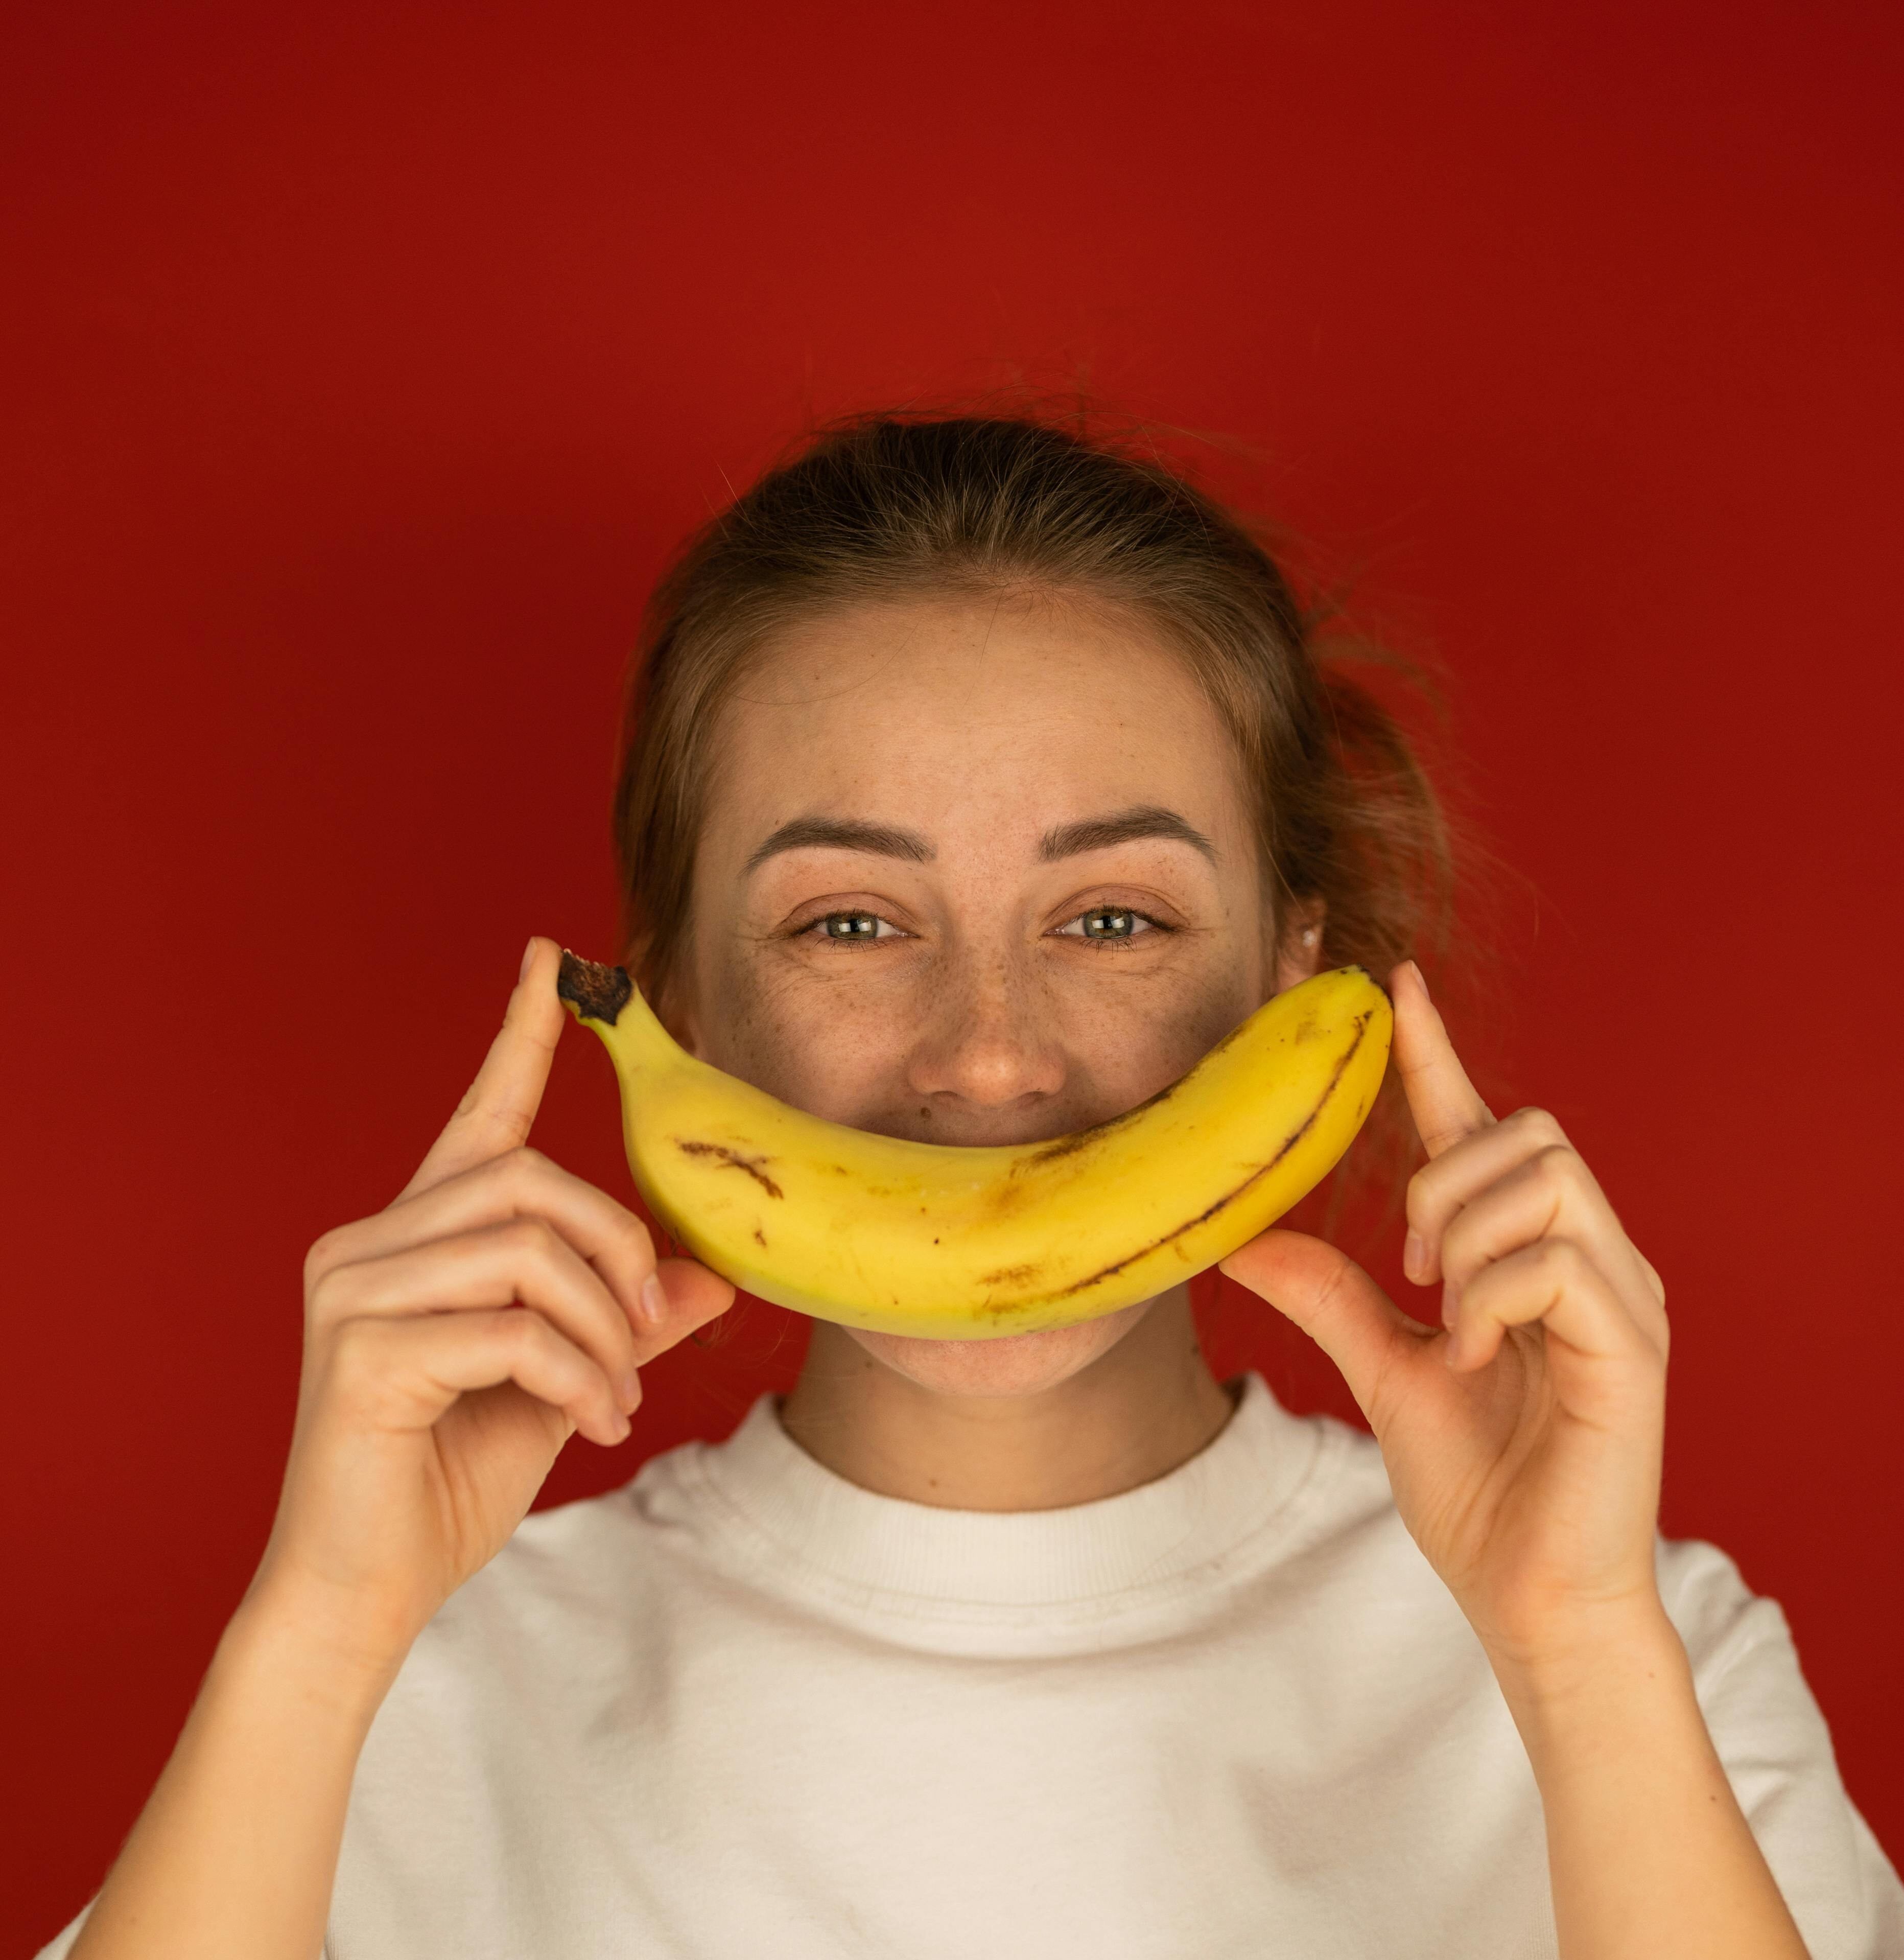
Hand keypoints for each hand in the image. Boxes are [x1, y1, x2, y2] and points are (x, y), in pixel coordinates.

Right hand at [246, 937, 732, 1663]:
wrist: (362, 1592)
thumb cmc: (447, 1479)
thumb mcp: (562, 1383)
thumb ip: (621, 1321)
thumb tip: (710, 1275)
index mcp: (414, 1237)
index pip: (479, 1114)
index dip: (521, 1034)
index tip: (553, 958)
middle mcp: (368, 1244)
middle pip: (530, 1180)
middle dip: (617, 1248)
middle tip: (649, 1330)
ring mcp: (353, 1292)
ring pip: (529, 1249)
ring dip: (603, 1329)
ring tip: (616, 1401)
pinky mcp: (361, 1351)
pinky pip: (512, 1328)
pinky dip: (578, 1377)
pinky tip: (593, 1425)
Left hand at [1221, 961, 1670, 1667]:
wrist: (1530, 1598)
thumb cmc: (1477, 1488)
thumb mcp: (1384, 1372)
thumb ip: (1331, 1297)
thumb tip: (1245, 1240)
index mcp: (1529, 1253)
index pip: (1481, 1124)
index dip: (1436, 1051)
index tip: (1395, 984)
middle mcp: (1590, 1255)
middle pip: (1522, 1128)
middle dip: (1442, 1182)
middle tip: (1414, 1271)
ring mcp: (1620, 1295)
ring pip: (1541, 1178)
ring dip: (1466, 1239)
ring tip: (1452, 1322)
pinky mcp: (1632, 1342)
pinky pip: (1557, 1259)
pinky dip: (1494, 1299)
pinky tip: (1480, 1359)